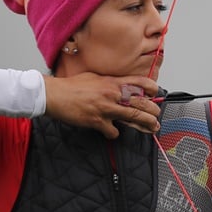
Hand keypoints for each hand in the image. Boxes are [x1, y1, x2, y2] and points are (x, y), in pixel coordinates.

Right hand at [43, 73, 160, 138]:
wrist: (54, 94)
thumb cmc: (72, 86)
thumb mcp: (95, 78)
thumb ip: (111, 83)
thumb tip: (122, 87)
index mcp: (112, 81)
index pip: (139, 82)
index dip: (151, 88)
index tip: (156, 94)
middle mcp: (112, 94)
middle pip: (141, 102)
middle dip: (153, 110)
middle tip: (157, 115)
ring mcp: (106, 108)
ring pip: (134, 116)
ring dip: (146, 123)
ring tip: (153, 128)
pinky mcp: (98, 121)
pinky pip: (113, 131)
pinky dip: (114, 134)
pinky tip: (112, 132)